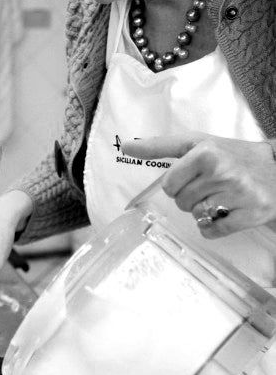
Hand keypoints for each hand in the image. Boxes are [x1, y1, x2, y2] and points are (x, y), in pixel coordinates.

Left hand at [122, 133, 275, 237]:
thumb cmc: (231, 155)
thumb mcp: (198, 143)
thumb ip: (160, 146)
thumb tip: (126, 146)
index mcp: (205, 152)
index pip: (169, 183)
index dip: (176, 184)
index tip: (188, 177)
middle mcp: (221, 171)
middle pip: (181, 202)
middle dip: (190, 197)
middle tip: (210, 186)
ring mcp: (237, 194)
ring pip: (196, 216)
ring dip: (203, 211)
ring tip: (221, 196)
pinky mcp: (250, 214)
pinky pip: (212, 231)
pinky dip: (214, 227)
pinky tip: (227, 212)